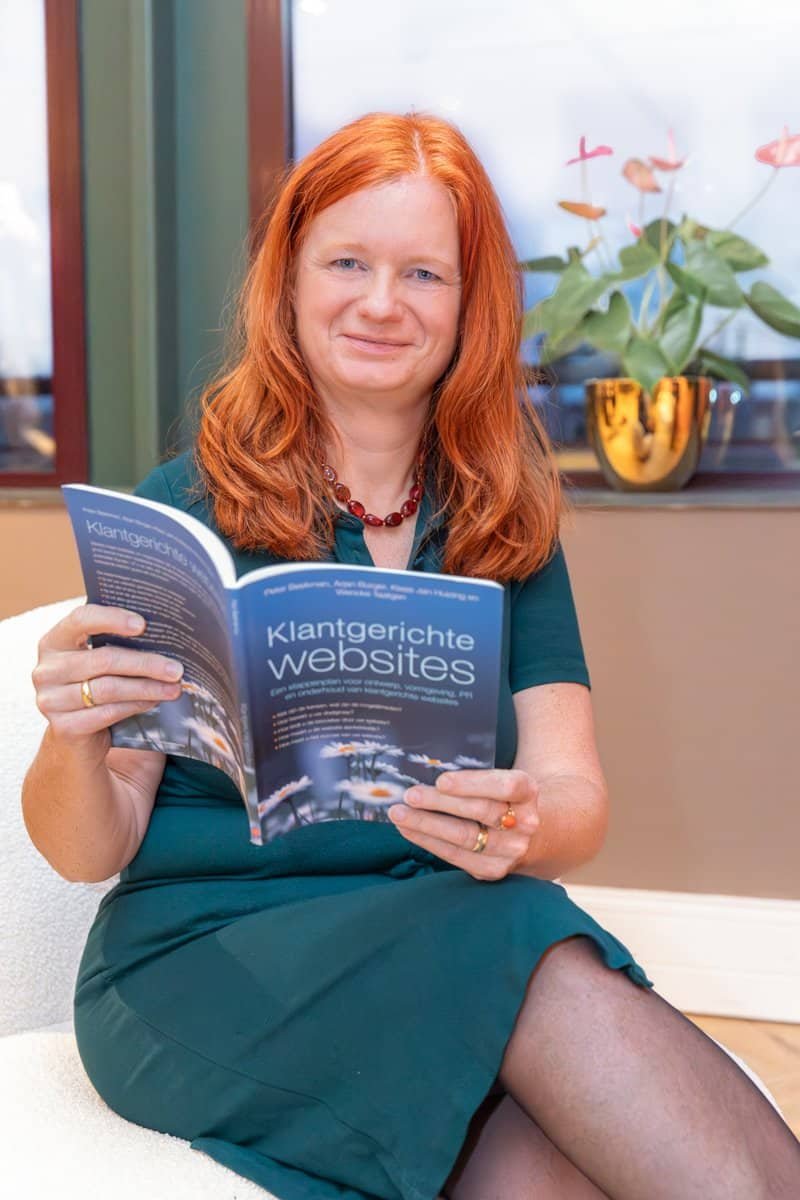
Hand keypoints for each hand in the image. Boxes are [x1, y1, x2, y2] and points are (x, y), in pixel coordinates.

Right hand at [31, 603, 183, 765]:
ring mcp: (50, 701)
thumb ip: (118, 646)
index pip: (80, 619)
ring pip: (109, 688)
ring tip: (174, 687)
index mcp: (54, 642)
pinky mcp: (63, 728)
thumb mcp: (100, 664)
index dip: (112, 619)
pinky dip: (136, 706)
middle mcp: (46, 670)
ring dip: (147, 687)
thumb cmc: (95, 690)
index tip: (143, 624)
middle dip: (146, 663)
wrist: (76, 742)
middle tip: (176, 668)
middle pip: (104, 659)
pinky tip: (154, 702)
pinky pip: (107, 712)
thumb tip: (164, 635)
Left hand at [387, 768, 540, 880]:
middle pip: (480, 811)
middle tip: (409, 795)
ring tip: (399, 814)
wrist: (530, 835)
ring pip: (465, 837)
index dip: (473, 784)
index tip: (441, 780)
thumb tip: (431, 760)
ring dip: (427, 825)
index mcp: (528, 791)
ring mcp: (510, 850)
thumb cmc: (501, 797)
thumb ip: (475, 772)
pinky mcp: (493, 870)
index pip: (505, 786)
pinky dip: (429, 842)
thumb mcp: (501, 778)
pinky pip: (456, 856)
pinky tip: (409, 830)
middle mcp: (525, 823)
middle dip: (440, 803)